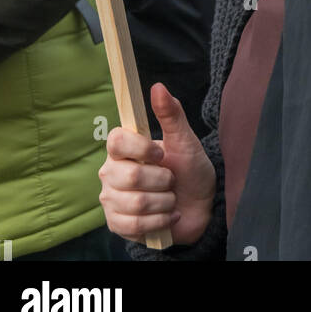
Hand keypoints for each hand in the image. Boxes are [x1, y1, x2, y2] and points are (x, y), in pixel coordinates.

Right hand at [98, 83, 215, 244]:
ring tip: (170, 198)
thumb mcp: (185, 140)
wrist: (199, 206)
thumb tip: (158, 86)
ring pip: (136, 203)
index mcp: (123, 148)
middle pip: (131, 176)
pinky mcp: (117, 224)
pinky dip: (159, 221)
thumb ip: (171, 114)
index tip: (161, 154)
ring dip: (165, 202)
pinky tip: (168, 216)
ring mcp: (111, 200)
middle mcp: (111, 172)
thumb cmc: (189, 169)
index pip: (116, 141)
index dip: (141, 148)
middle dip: (162, 180)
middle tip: (171, 180)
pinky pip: (135, 225)